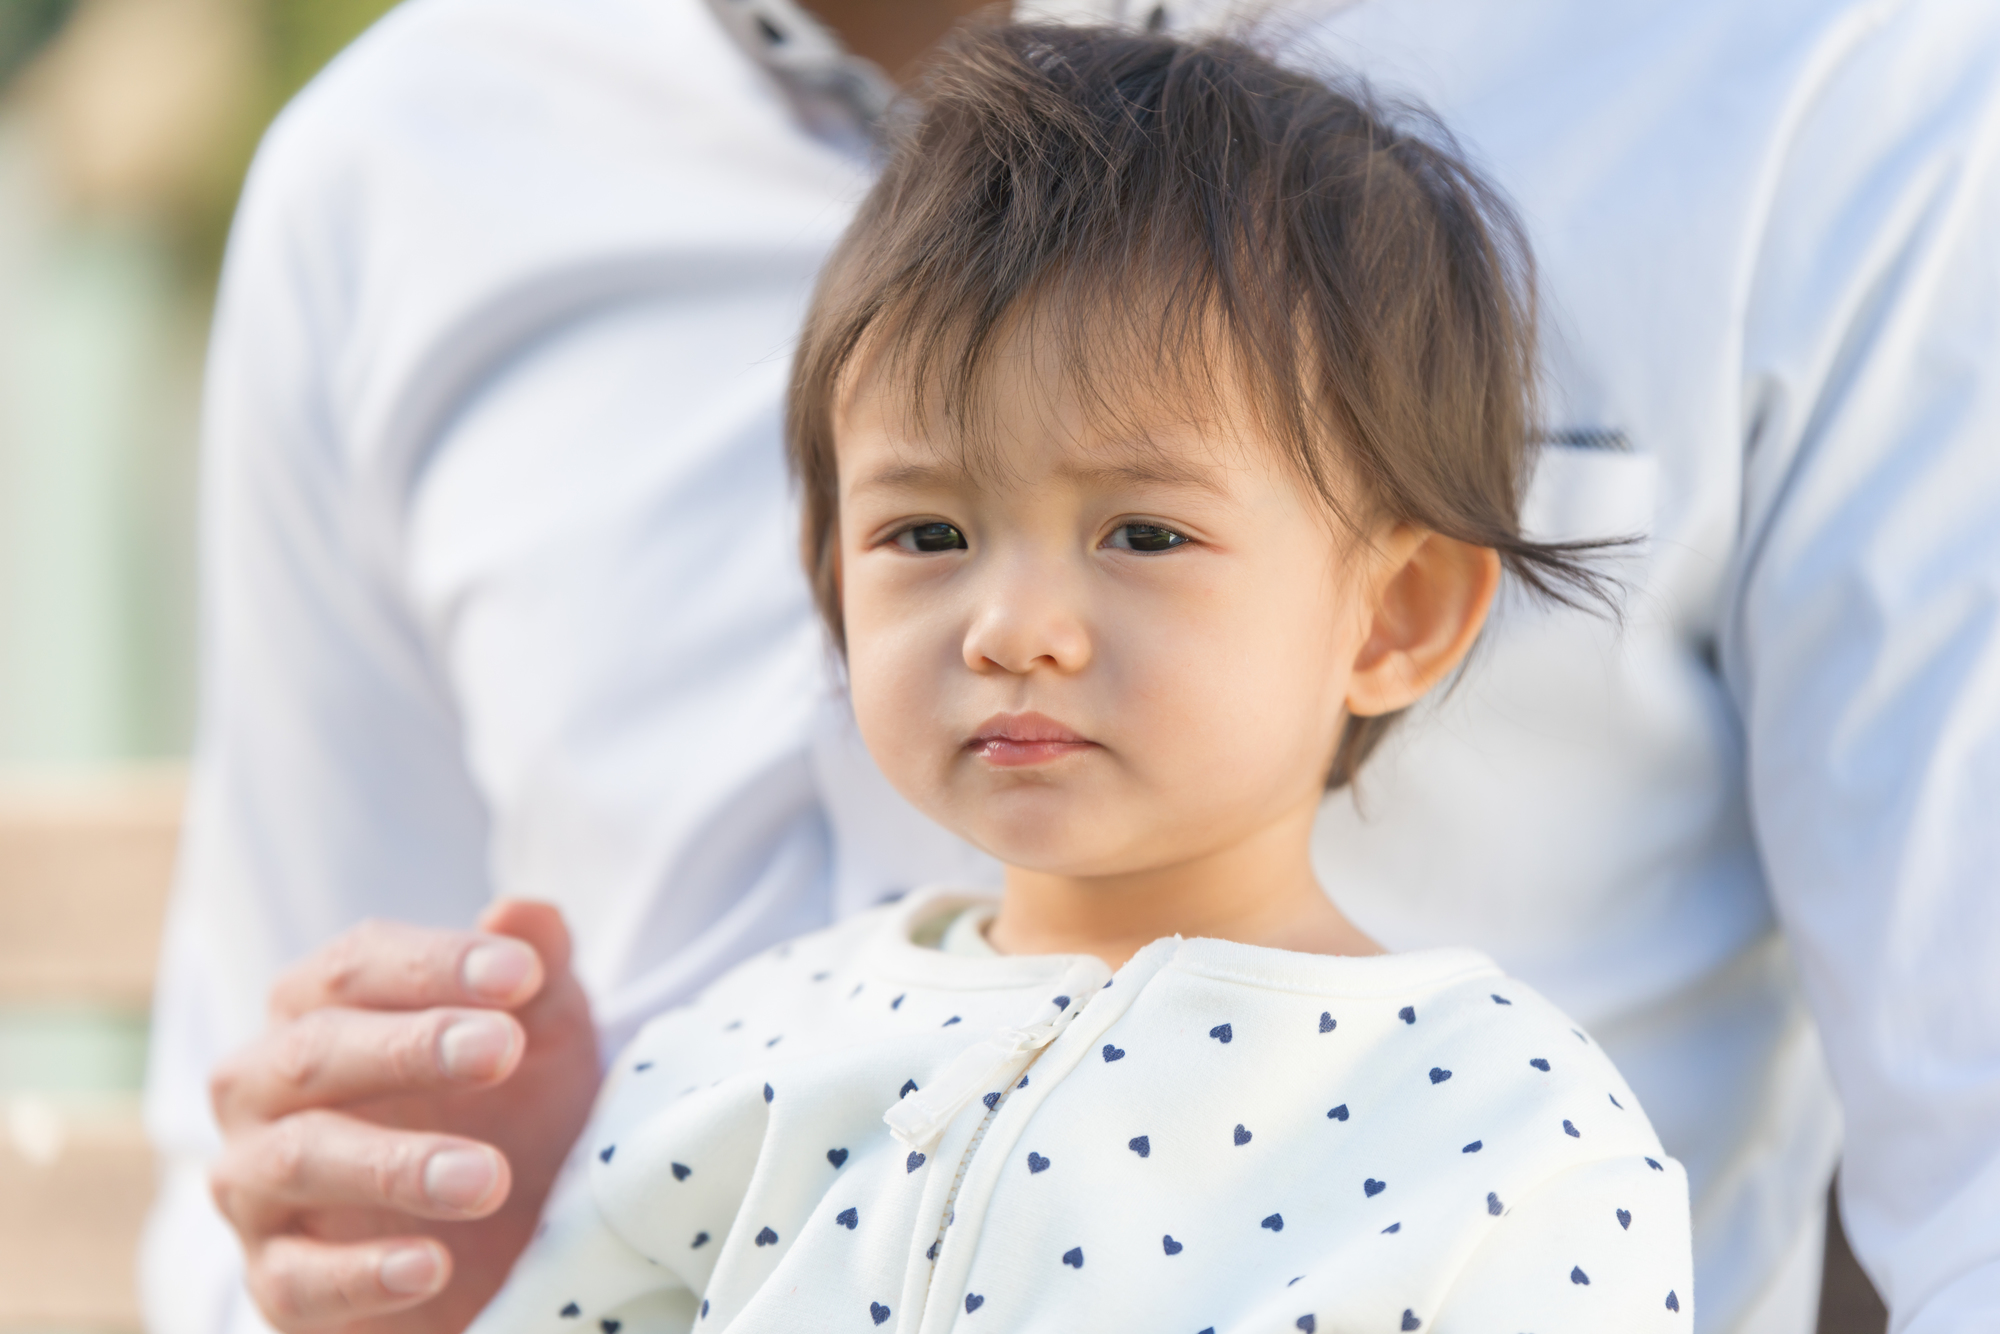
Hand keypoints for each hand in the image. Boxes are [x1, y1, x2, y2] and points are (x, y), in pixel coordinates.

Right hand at [209, 901, 599, 1332]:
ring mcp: (258, 1187)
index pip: (353, 967)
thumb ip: (538, 970)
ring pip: (297, 1160)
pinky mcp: (276, 1282)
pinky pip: (294, 1279)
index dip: (436, 964)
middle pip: (314, 1051)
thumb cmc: (513, 1105)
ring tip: (488, 1177)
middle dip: (411, 1047)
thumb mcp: (546, 1033)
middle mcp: (264, 1087)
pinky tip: (433, 1265)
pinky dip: (362, 1273)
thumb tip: (522, 913)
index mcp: (318, 1010)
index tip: (523, 973)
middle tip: (503, 1049)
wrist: (511, 1234)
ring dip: (395, 1163)